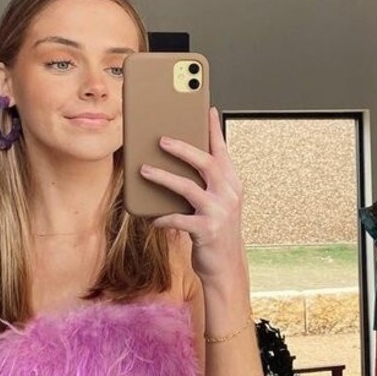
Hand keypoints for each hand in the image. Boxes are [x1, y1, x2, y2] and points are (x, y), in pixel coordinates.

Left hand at [141, 106, 245, 283]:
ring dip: (163, 177)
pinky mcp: (206, 230)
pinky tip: (152, 216)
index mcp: (232, 184)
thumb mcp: (217, 203)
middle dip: (182, 149)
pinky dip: (163, 216)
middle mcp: (229, 194)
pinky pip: (178, 218)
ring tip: (144, 170)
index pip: (223, 151)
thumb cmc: (215, 231)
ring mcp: (219, 212)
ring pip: (188, 187)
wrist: (225, 266)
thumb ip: (205, 184)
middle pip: (206, 163)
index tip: (206, 109)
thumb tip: (176, 163)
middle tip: (161, 140)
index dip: (214, 130)